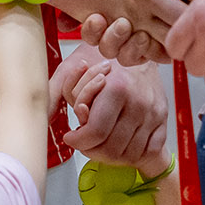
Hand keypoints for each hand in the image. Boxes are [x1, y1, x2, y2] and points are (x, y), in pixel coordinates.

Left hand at [54, 46, 167, 164]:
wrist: (138, 48)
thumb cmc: (102, 60)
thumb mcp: (72, 68)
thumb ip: (56, 92)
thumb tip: (41, 117)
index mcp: (117, 88)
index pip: (96, 132)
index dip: (78, 141)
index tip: (72, 137)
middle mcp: (139, 102)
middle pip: (111, 148)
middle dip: (91, 150)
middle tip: (84, 142)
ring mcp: (154, 114)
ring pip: (129, 155)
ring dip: (110, 156)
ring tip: (99, 143)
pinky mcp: (164, 121)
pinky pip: (148, 152)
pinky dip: (131, 155)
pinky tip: (118, 144)